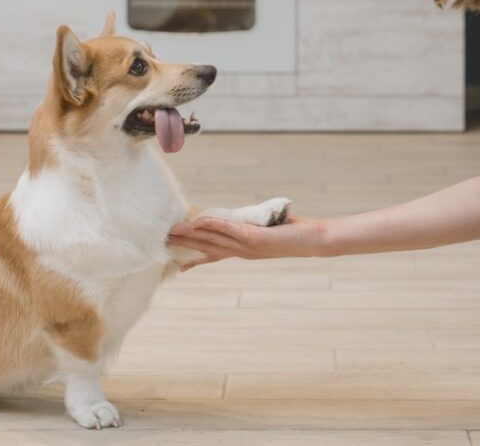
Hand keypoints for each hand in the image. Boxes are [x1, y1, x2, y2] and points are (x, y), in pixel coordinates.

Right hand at [167, 213, 325, 269]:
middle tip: (164, 242)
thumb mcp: (269, 227)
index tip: (178, 263)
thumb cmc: (296, 232)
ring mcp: (248, 247)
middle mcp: (243, 252)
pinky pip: (228, 229)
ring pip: (213, 240)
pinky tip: (198, 221)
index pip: (215, 255)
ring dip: (192, 235)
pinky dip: (212, 224)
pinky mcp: (255, 238)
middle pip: (208, 248)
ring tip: (173, 232)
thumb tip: (244, 216)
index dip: (196, 258)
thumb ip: (254, 223)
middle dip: (186, 245)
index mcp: (245, 251)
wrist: (315, 240)